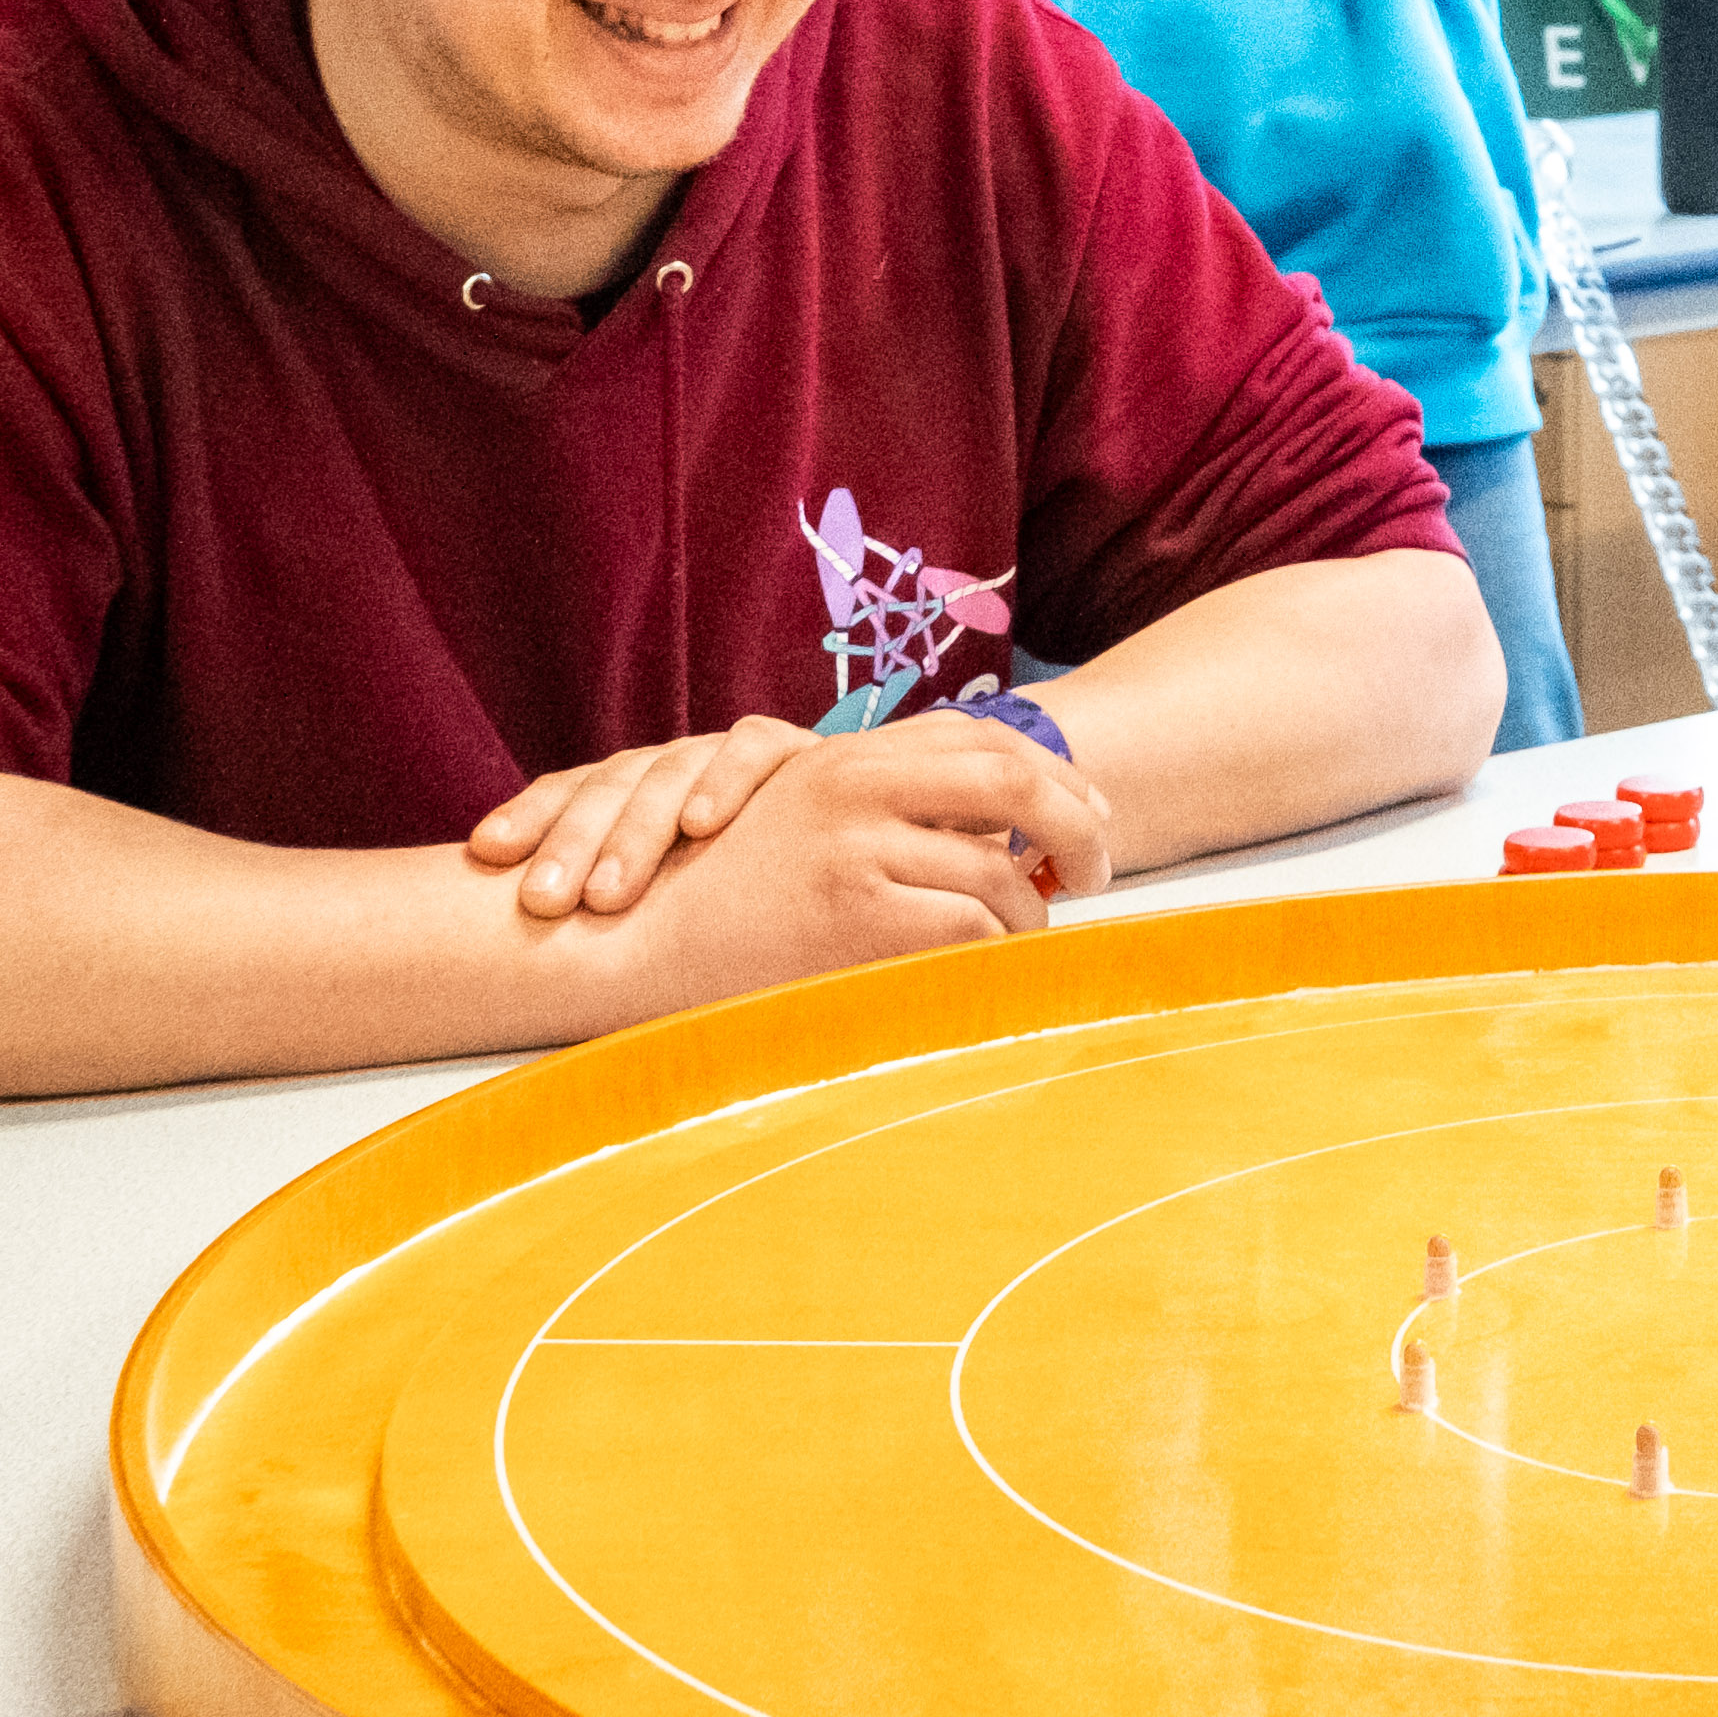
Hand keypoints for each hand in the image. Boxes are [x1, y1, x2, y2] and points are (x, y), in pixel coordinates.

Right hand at [477, 714, 1105, 994]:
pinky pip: (971, 934)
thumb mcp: (789, 825)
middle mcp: (854, 785)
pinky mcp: (854, 917)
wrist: (616, 943)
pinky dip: (998, 957)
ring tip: (1033, 943)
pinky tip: (992, 976)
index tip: (1089, 817)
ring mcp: (855, 848)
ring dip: (1033, 916)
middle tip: (1101, 871)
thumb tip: (985, 844)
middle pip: (1013, 780)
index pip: (983, 740)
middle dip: (1076, 825)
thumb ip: (873, 812)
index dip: (1052, 776)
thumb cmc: (704, 900)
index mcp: (843, 757)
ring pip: (1001, 873)